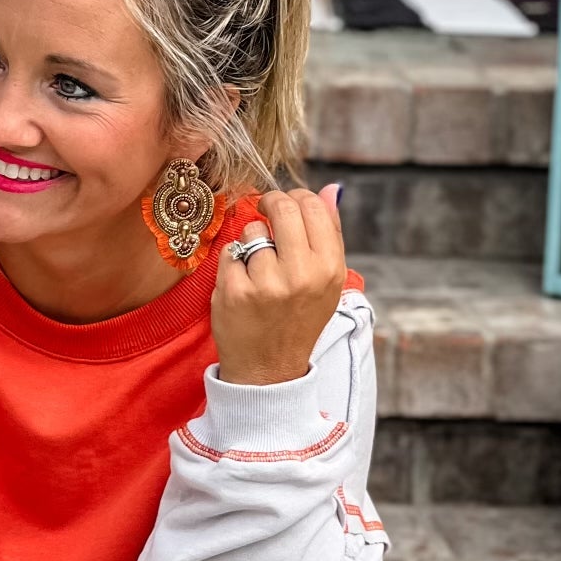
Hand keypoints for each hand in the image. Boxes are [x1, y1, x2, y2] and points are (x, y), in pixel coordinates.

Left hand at [211, 183, 344, 385]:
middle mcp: (302, 274)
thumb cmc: (298, 320)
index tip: (285, 205)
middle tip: (264, 211)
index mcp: (330, 269)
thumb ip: (328, 234)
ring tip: (257, 266)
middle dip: (270, 202)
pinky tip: (241, 284)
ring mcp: (268, 282)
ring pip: (252, 228)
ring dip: (251, 240)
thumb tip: (330, 189)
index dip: (296, 197)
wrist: (269, 370)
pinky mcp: (236, 290)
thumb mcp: (326, 282)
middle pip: (283, 207)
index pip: (314, 207)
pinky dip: (232, 263)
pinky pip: (230, 252)